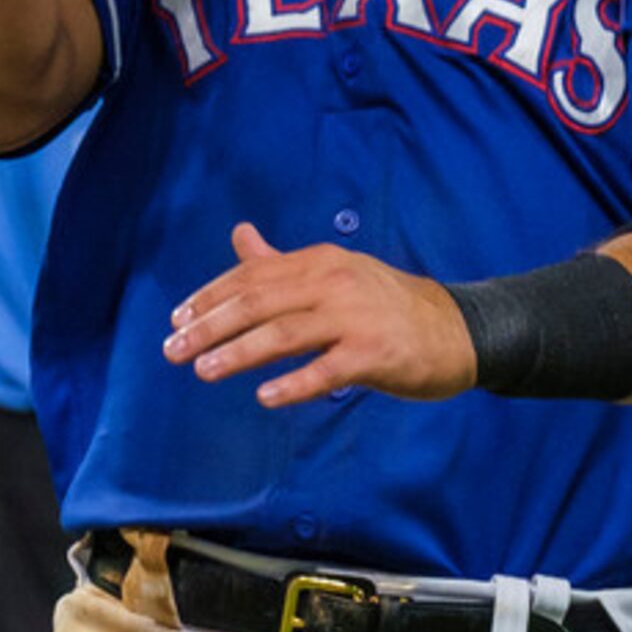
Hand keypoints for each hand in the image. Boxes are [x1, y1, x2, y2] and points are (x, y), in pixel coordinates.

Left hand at [162, 224, 478, 407]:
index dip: (209, 298)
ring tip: (203, 371)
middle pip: (257, 302)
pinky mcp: (376, 353)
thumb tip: (239, 234)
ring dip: (238, 353)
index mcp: (319, 261)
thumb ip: (282, 263)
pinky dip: (294, 383)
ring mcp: (356, 317)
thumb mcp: (334, 274)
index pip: (250, 276)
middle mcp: (333, 282)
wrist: (458, 330)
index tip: (177, 321)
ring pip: (284, 334)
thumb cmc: (387, 306)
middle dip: (209, 326)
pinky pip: (327, 369)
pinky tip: (265, 397)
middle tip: (174, 350)